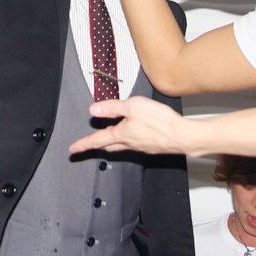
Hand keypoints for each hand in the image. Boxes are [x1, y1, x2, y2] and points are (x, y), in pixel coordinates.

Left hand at [69, 95, 185, 153]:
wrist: (183, 136)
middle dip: (96, 145)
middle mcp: (129, 143)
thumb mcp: (132, 106)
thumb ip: (113, 107)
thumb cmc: (160, 122)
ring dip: (111, 141)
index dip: (83, 144)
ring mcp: (141, 146)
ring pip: (121, 145)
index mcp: (121, 134)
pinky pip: (134, 144)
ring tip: (107, 137)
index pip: (97, 140)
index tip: (73, 149)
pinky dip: (127, 140)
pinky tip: (132, 135)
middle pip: (108, 145)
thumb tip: (94, 110)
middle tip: (87, 145)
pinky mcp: (152, 146)